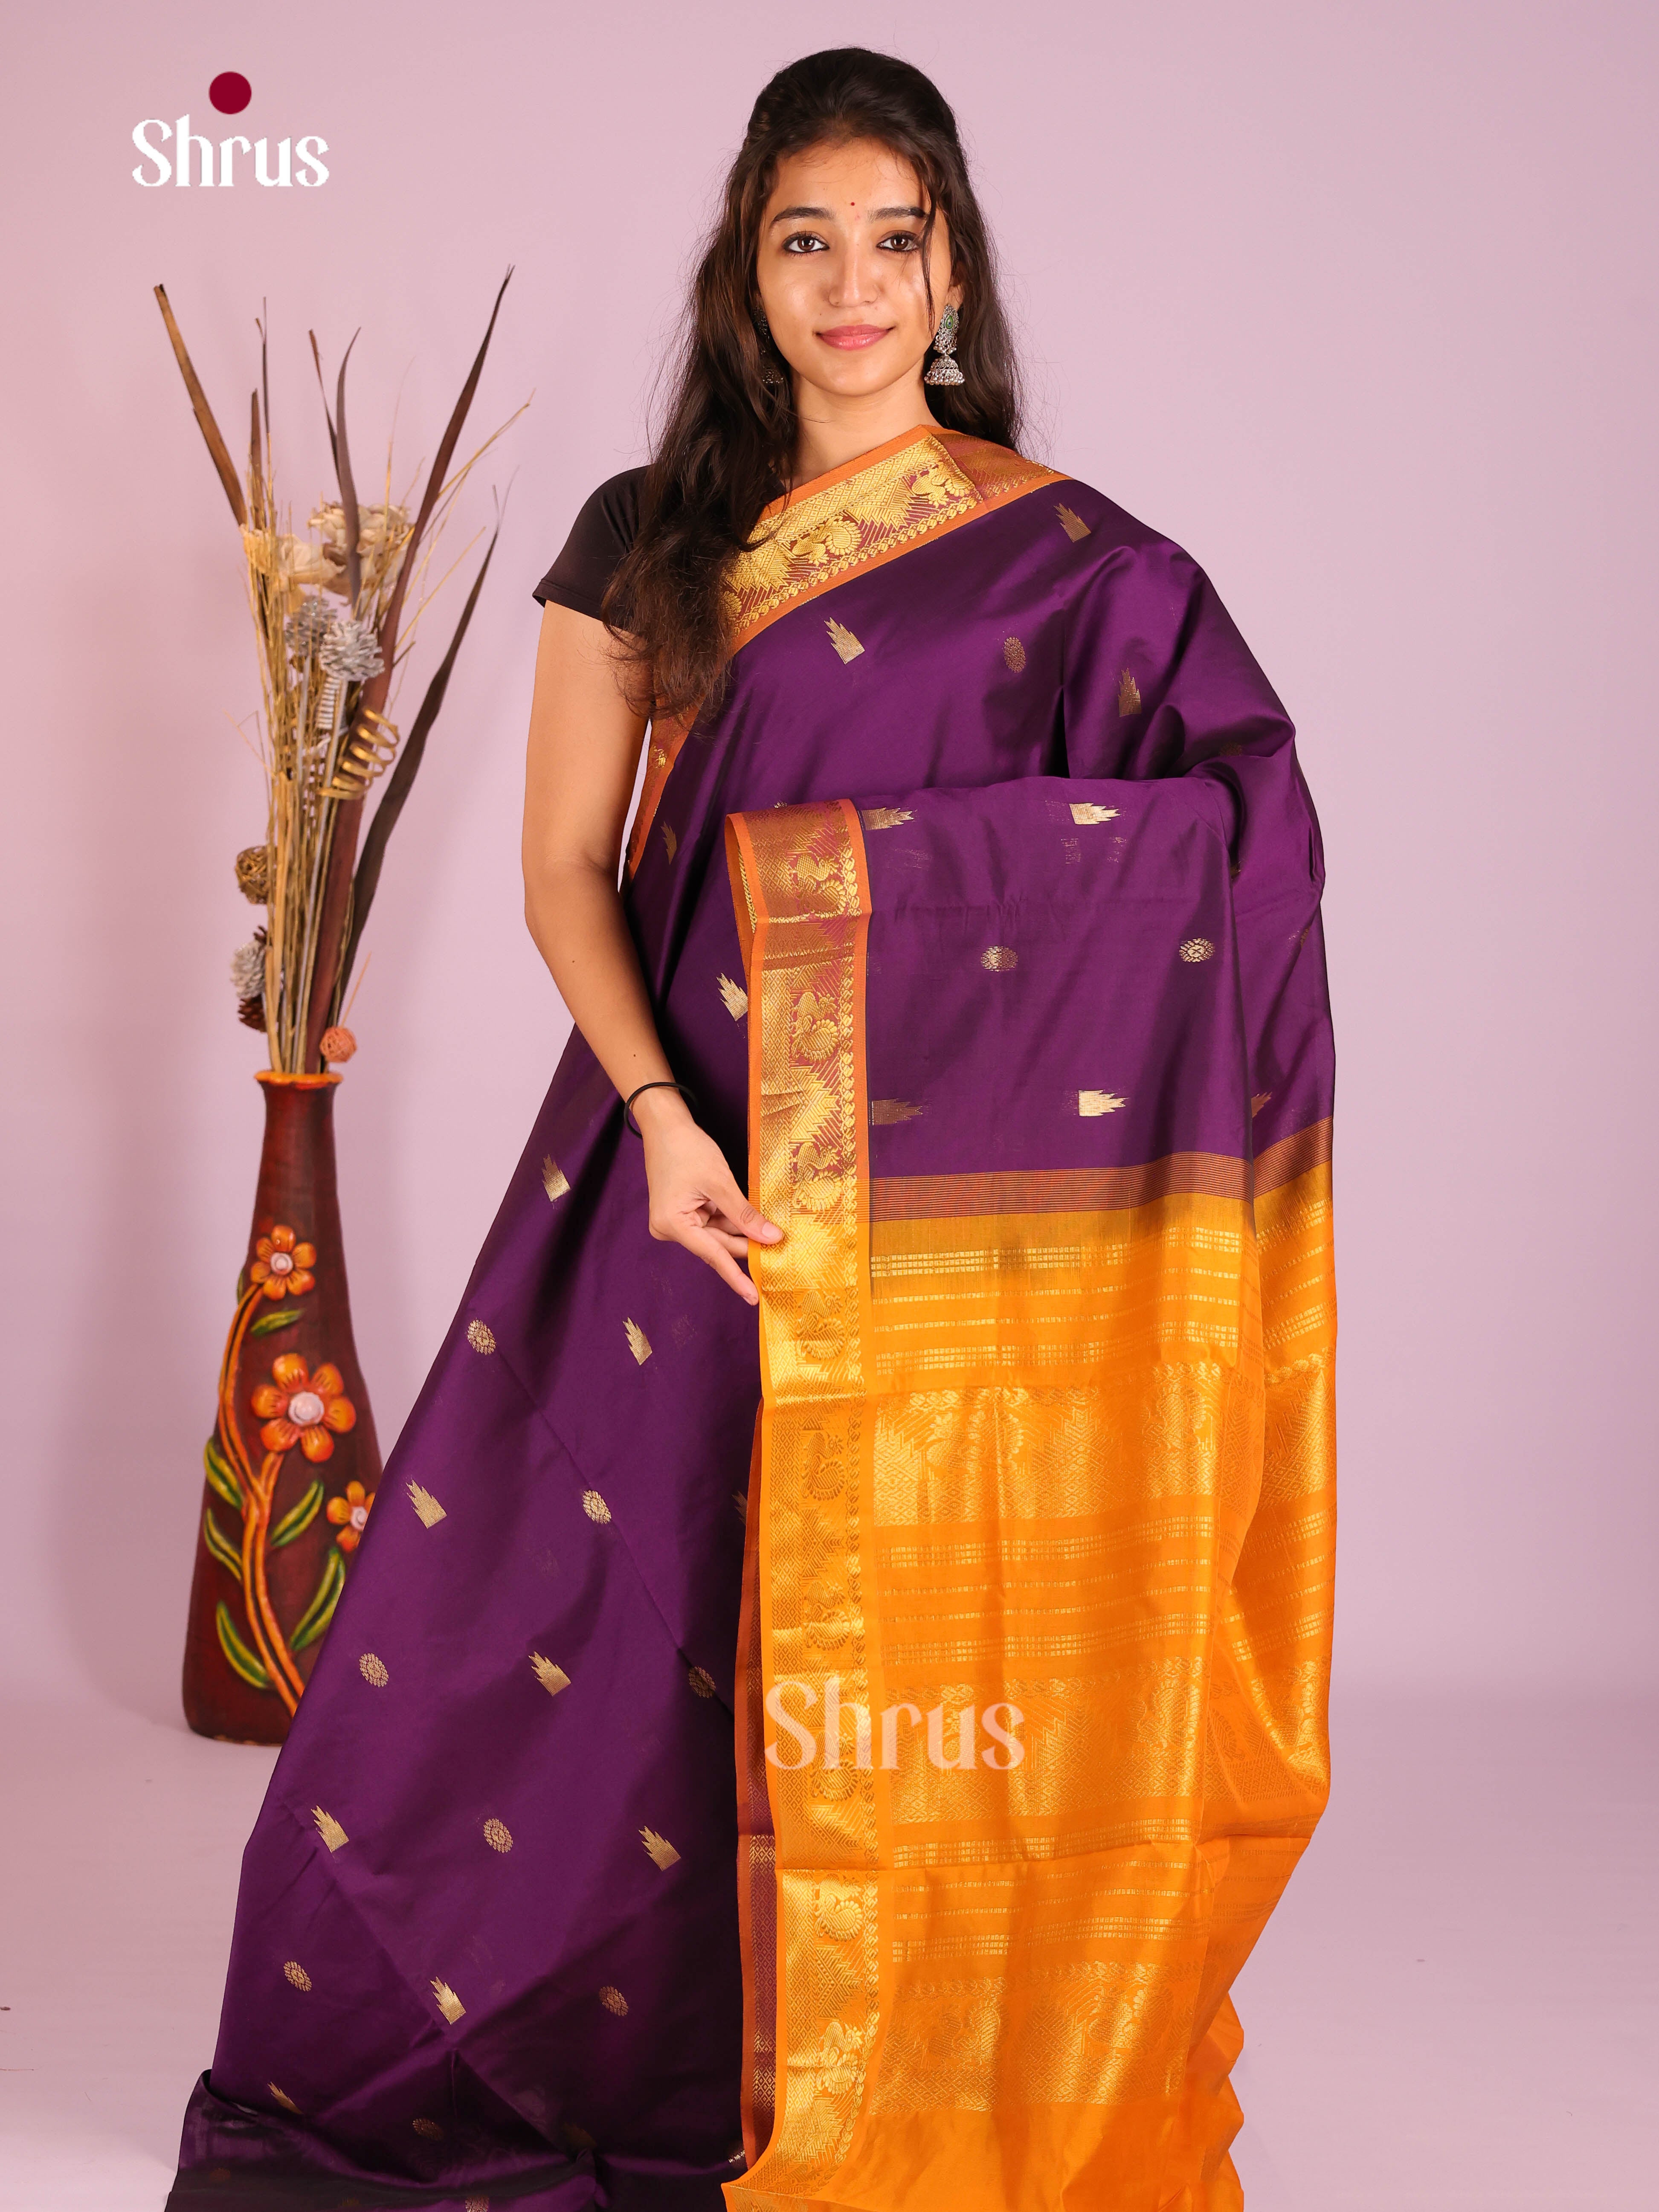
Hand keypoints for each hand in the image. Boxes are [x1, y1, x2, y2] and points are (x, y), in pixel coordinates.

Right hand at [636, 1089, 781, 1304]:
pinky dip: (731, 1219)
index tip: (754, 1296)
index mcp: (672, 1224)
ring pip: (717, 1234)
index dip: (736, 1275)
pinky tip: (749, 1217)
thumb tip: (771, 1239)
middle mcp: (670, 1229)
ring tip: (767, 1227)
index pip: (712, 1255)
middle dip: (746, 1245)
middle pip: (716, 1245)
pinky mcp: (683, 1214)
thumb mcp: (720, 1183)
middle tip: (778, 1250)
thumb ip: (745, 1215)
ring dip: (740, 1230)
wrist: (665, 1126)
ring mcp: (676, 1222)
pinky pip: (713, 1223)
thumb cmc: (687, 1149)